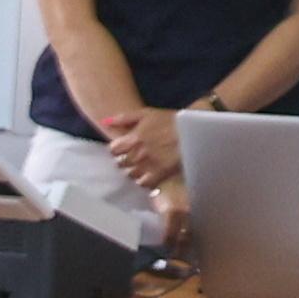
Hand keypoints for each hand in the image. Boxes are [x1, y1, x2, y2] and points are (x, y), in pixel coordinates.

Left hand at [95, 97, 188, 212]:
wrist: (194, 131)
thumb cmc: (170, 120)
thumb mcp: (147, 113)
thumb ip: (124, 118)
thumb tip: (104, 122)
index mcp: (134, 138)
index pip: (113, 150)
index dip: (117, 150)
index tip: (122, 149)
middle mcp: (139, 153)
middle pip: (121, 163)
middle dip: (125, 160)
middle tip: (133, 157)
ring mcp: (149, 165)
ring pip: (130, 175)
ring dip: (134, 171)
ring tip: (141, 166)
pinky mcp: (160, 175)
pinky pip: (144, 184)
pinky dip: (144, 181)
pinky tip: (149, 174)